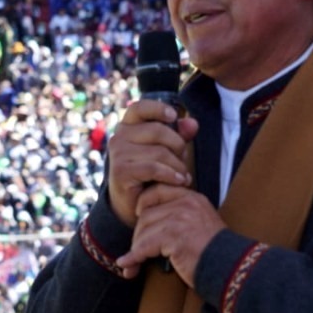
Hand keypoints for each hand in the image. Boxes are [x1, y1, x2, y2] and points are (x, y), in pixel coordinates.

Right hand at [106, 100, 197, 227]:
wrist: (131, 205)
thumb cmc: (150, 174)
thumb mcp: (166, 152)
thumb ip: (179, 135)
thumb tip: (193, 123)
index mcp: (128, 126)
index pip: (139, 108)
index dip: (157, 108)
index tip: (173, 115)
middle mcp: (119, 137)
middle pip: (157, 130)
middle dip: (178, 145)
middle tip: (184, 160)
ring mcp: (118, 154)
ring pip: (159, 152)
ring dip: (177, 165)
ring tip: (184, 176)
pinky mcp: (121, 171)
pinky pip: (153, 168)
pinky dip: (171, 175)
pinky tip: (179, 182)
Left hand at [116, 183, 224, 285]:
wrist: (230, 267)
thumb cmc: (214, 252)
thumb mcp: (200, 224)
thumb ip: (180, 216)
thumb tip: (147, 222)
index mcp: (193, 198)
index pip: (158, 190)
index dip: (144, 202)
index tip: (139, 215)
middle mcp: (186, 204)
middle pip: (147, 214)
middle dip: (137, 235)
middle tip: (135, 251)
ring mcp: (180, 219)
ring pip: (144, 231)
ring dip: (135, 249)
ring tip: (132, 263)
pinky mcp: (174, 237)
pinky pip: (145, 246)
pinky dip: (134, 257)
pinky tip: (128, 265)